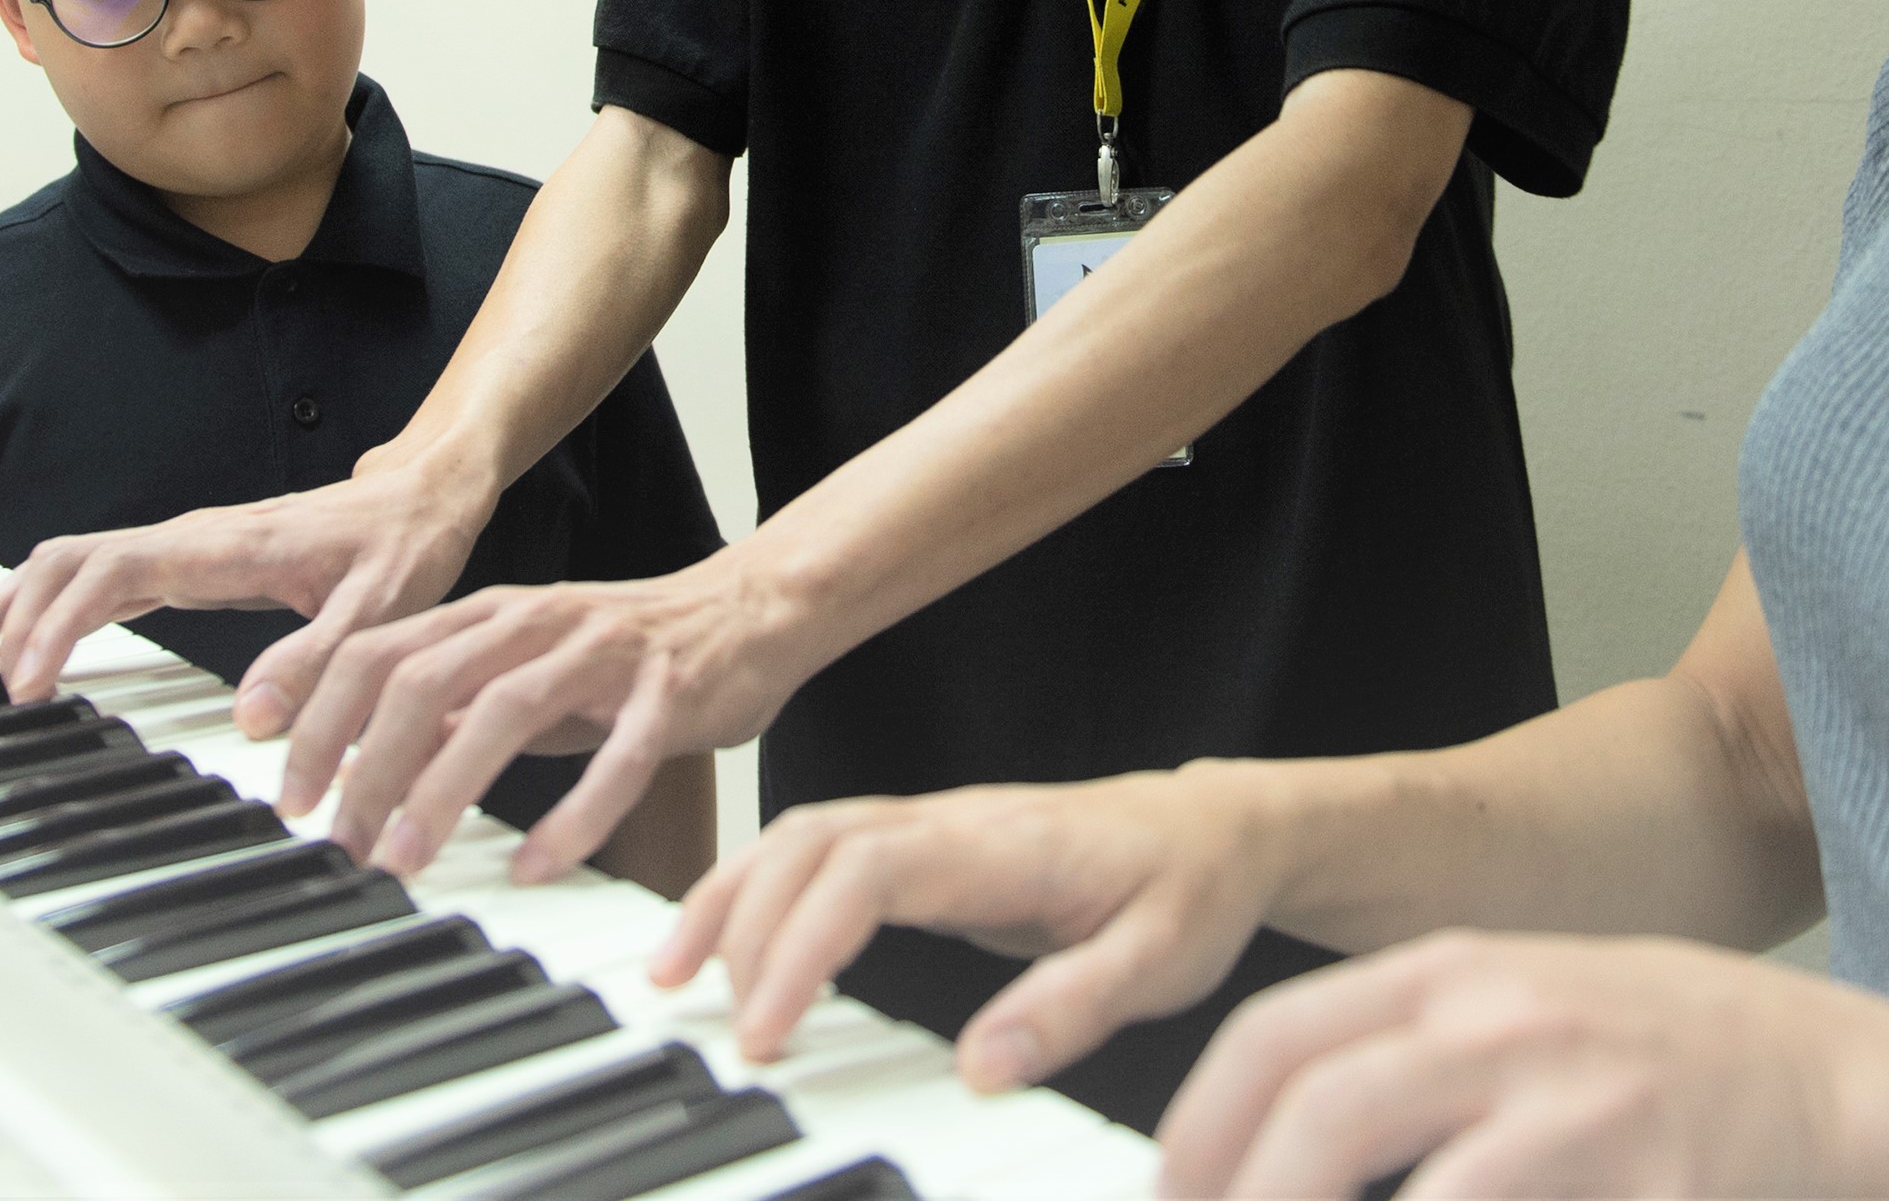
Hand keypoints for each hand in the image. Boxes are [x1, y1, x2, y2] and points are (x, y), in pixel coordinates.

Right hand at [0, 445, 492, 703]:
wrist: (425, 496)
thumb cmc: (404, 547)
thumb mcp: (379, 611)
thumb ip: (319, 661)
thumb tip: (250, 722)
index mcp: (224, 545)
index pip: (110, 573)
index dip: (56, 625)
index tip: (24, 683)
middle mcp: (192, 538)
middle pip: (66, 560)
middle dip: (4, 611)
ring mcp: (186, 548)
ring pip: (74, 563)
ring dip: (15, 605)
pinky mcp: (191, 563)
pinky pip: (102, 578)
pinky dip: (52, 607)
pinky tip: (32, 647)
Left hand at [269, 560, 804, 884]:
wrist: (751, 611)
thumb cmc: (629, 654)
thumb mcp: (526, 671)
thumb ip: (454, 706)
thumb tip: (370, 760)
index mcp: (492, 615)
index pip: (379, 653)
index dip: (323, 720)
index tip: (290, 795)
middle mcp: (538, 622)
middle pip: (424, 678)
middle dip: (368, 765)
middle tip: (342, 842)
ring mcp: (603, 653)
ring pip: (506, 709)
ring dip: (444, 787)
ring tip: (410, 858)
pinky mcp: (667, 692)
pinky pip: (616, 756)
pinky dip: (573, 813)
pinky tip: (541, 864)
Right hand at [648, 766, 1284, 1081]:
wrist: (1214, 828)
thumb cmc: (1187, 887)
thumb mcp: (1159, 959)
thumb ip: (1070, 1006)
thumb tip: (980, 1068)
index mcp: (997, 843)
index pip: (863, 871)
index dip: (800, 945)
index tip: (768, 1030)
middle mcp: (946, 820)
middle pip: (806, 843)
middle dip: (741, 927)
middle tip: (716, 1027)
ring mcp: (928, 825)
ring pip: (797, 836)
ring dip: (729, 897)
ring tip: (674, 977)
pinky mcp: (921, 846)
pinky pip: (815, 852)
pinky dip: (756, 890)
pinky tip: (730, 945)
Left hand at [1157, 931, 1888, 1199]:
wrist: (1851, 1080)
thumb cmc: (1688, 1056)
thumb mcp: (1537, 1010)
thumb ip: (1424, 1057)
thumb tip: (1305, 1140)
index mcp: (1461, 973)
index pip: (1280, 1034)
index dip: (1202, 1126)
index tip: (1174, 1192)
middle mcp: (1500, 1020)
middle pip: (1317, 1106)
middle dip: (1234, 1188)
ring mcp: (1569, 1094)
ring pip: (1398, 1171)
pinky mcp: (1636, 1170)